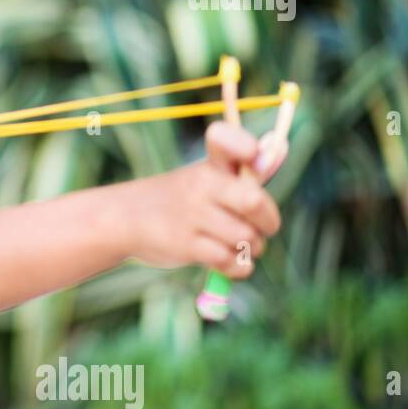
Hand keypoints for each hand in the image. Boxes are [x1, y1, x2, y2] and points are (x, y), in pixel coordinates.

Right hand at [125, 121, 282, 275]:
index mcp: (209, 165)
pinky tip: (231, 263)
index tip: (253, 153)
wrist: (125, 218)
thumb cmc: (178, 198)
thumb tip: (282, 147)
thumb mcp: (205, 178)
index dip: (246, 145)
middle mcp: (200, 185)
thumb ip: (244, 171)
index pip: (227, 141)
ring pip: (245, 237)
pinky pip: (229, 260)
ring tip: (240, 246)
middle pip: (254, 201)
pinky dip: (238, 267)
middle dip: (269, 221)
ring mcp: (191, 215)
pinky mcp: (185, 244)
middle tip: (264, 229)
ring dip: (252, 248)